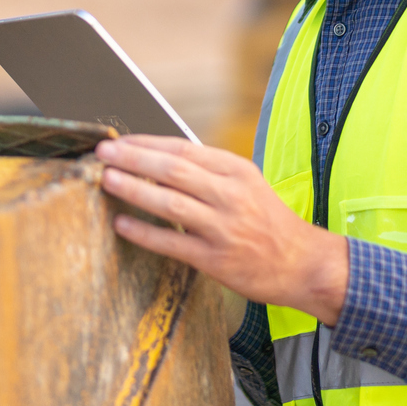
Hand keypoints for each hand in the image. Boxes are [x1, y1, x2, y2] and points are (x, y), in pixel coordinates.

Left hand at [95, 134, 348, 326]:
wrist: (302, 264)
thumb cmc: (268, 221)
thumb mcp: (245, 183)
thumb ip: (208, 170)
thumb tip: (158, 157)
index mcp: (236, 170)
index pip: (183, 149)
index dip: (147, 143)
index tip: (121, 141)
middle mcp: (230, 194)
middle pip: (173, 170)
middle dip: (134, 158)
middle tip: (104, 153)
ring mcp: (222, 228)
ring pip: (170, 203)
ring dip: (134, 189)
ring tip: (107, 180)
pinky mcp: (216, 260)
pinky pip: (172, 243)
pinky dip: (144, 233)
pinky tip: (122, 224)